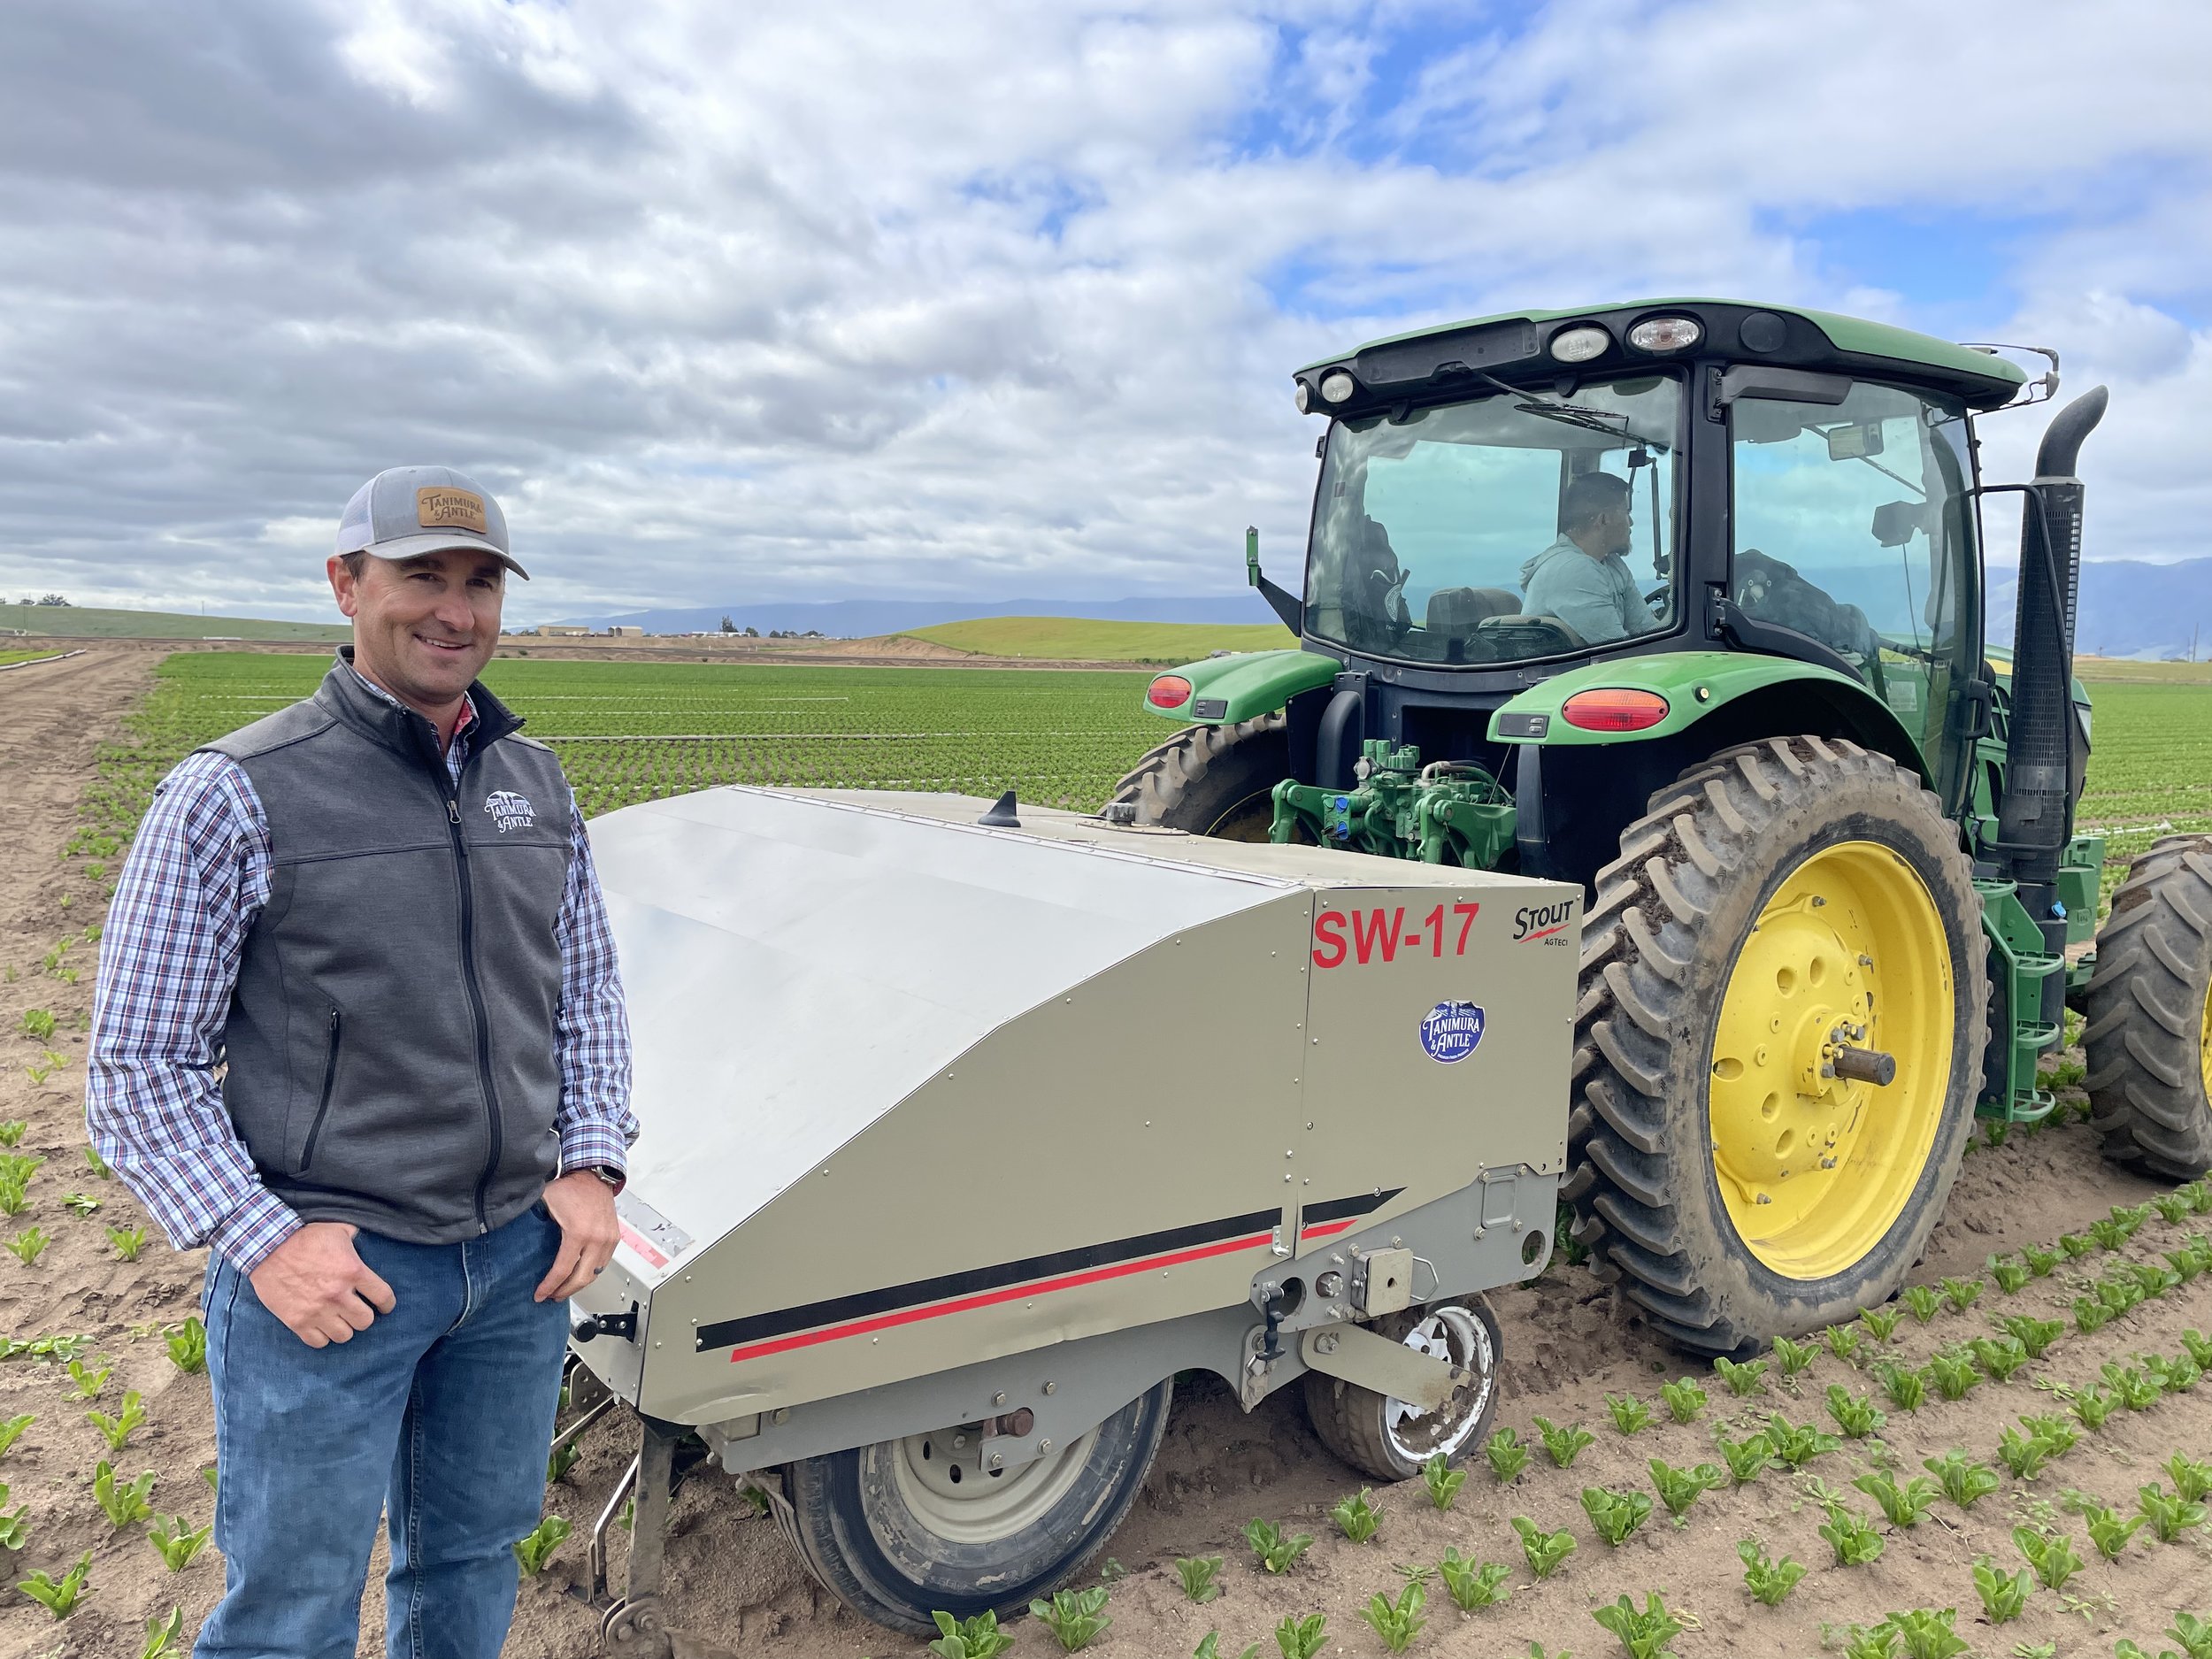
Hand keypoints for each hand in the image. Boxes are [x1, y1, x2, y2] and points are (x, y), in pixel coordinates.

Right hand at [249, 1221, 395, 1347]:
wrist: (267, 1248)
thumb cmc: (304, 1237)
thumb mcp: (338, 1230)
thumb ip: (356, 1239)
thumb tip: (364, 1240)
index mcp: (353, 1271)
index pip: (384, 1297)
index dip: (387, 1304)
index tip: (384, 1307)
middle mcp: (338, 1295)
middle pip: (365, 1321)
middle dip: (363, 1316)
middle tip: (356, 1311)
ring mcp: (317, 1310)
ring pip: (344, 1336)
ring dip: (343, 1328)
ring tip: (338, 1319)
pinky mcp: (297, 1322)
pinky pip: (319, 1342)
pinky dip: (322, 1337)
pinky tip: (321, 1326)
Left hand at [536, 1170, 619, 1302]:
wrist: (594, 1177)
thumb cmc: (571, 1188)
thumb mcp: (545, 1202)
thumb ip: (531, 1220)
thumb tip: (511, 1235)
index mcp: (578, 1233)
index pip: (562, 1270)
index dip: (549, 1286)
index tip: (540, 1294)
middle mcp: (597, 1239)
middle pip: (582, 1278)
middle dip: (564, 1291)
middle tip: (552, 1296)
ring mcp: (608, 1240)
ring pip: (595, 1274)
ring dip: (578, 1284)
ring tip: (564, 1288)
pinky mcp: (614, 1239)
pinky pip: (603, 1264)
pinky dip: (590, 1273)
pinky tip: (579, 1274)